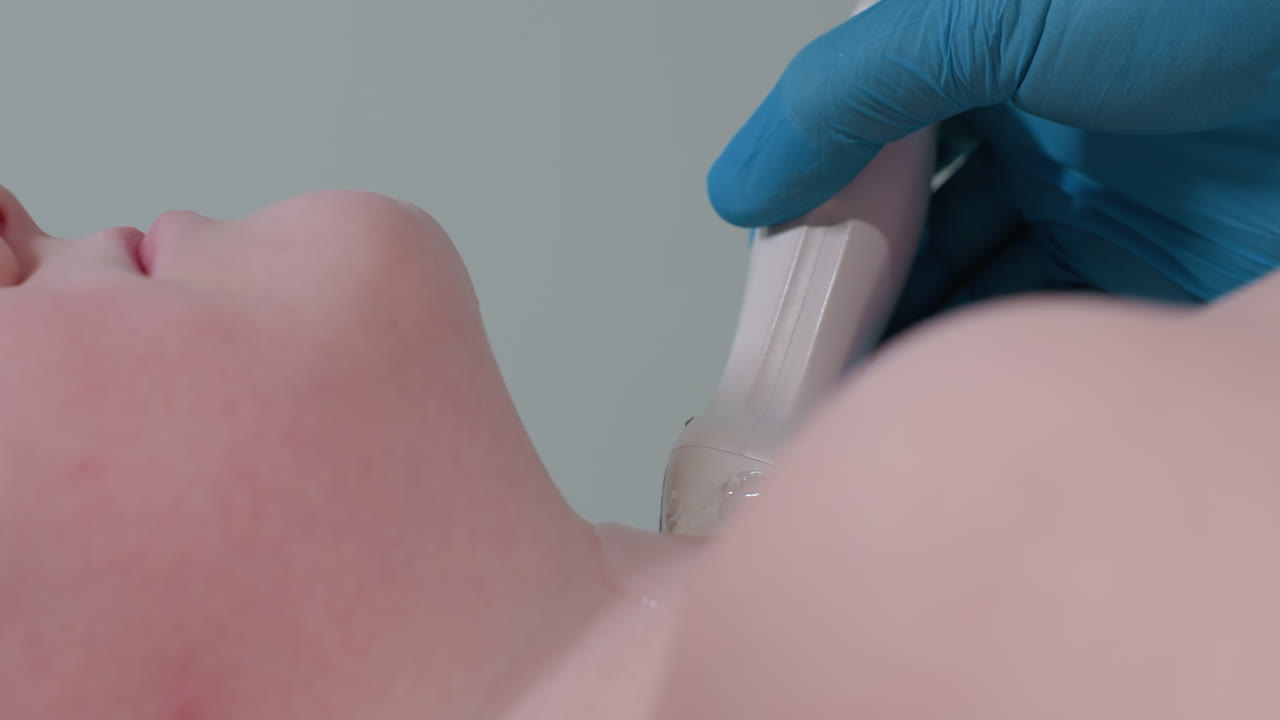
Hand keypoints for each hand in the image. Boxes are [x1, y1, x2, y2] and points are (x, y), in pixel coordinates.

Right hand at [710, 0, 1279, 334]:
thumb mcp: (993, 10)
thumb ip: (852, 88)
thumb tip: (744, 179)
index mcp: (994, 55)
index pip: (870, 147)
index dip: (815, 213)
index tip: (775, 282)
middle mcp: (1046, 132)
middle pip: (918, 229)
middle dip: (860, 292)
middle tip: (804, 359)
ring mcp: (1107, 207)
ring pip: (982, 289)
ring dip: (923, 337)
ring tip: (863, 389)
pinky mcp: (1168, 275)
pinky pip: (1060, 332)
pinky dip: (1002, 365)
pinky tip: (953, 391)